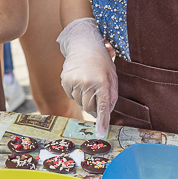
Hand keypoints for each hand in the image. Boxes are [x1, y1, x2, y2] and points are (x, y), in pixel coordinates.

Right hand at [57, 18, 116, 135]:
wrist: (83, 45)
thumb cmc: (101, 62)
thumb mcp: (112, 76)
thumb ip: (111, 95)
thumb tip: (105, 113)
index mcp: (102, 82)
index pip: (103, 107)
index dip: (102, 122)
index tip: (101, 133)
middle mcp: (88, 83)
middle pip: (90, 108)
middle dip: (94, 106)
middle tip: (96, 95)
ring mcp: (74, 82)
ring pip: (80, 103)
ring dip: (84, 98)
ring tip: (88, 83)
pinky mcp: (65, 81)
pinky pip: (71, 96)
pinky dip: (76, 92)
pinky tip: (80, 81)